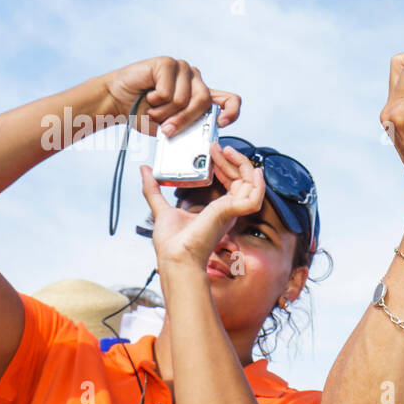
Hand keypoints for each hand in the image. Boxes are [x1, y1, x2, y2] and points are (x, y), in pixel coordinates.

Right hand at [101, 56, 240, 136]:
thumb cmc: (144, 114)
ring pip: (185, 99)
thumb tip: (201, 139)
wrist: (118, 101)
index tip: (222, 123)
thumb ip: (188, 128)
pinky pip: (168, 91)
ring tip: (153, 109)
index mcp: (201, 95)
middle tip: (167, 129)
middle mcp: (195, 79)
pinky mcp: (168, 63)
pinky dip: (155, 100)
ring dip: (165, 112)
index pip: (230, 100)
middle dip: (184, 120)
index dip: (231, 111)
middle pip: (203, 102)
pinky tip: (147, 95)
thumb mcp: (171, 126)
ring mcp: (183, 69)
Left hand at [141, 144, 264, 270]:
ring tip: (228, 151)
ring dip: (242, 164)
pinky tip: (254, 170)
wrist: (174, 256)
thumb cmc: (172, 244)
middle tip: (218, 147)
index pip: (231, 183)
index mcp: (218, 211)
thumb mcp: (161, 208)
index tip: (213, 152)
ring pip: (251, 183)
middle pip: (242, 180)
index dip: (224, 165)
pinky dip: (258, 183)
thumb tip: (144, 170)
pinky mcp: (233, 212)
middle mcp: (229, 211)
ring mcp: (233, 212)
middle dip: (232, 160)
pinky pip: (256, 196)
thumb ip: (154, 189)